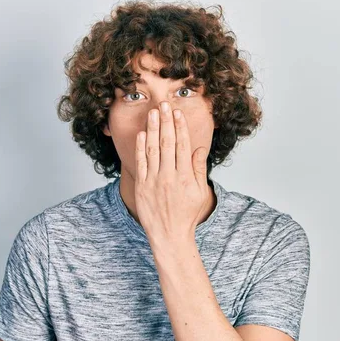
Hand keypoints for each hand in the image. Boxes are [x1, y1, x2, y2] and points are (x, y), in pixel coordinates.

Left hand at [134, 101, 210, 247]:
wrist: (169, 235)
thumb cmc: (187, 214)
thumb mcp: (199, 192)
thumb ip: (199, 169)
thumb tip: (199, 148)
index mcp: (185, 177)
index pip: (181, 145)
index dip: (179, 127)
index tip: (178, 113)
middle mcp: (168, 176)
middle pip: (166, 143)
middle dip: (166, 122)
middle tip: (165, 105)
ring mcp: (153, 181)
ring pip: (152, 150)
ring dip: (152, 129)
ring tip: (153, 113)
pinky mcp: (141, 186)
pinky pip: (140, 163)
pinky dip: (140, 148)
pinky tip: (142, 134)